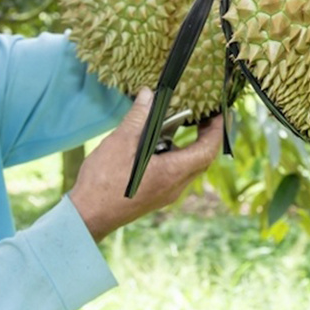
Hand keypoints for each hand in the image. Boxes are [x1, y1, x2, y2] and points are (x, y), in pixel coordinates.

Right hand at [69, 88, 222, 242]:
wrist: (89, 215)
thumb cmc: (104, 181)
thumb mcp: (121, 141)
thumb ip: (139, 117)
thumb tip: (149, 94)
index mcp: (172, 173)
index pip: (207, 151)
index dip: (217, 131)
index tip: (220, 114)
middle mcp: (174, 187)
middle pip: (201, 160)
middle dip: (206, 137)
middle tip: (204, 116)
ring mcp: (165, 194)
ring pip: (187, 167)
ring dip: (187, 146)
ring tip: (177, 124)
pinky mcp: (155, 196)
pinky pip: (174, 173)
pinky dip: (173, 156)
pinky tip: (156, 145)